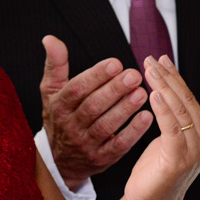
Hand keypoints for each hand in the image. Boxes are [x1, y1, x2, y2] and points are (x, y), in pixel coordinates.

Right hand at [39, 35, 152, 188]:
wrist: (60, 160)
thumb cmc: (61, 118)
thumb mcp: (52, 92)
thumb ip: (55, 65)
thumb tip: (51, 39)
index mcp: (58, 106)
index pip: (76, 89)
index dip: (95, 76)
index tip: (116, 63)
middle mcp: (70, 126)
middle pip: (93, 106)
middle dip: (115, 90)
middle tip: (135, 75)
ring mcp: (86, 144)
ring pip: (106, 125)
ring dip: (126, 109)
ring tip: (143, 93)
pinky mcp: (102, 159)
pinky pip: (119, 145)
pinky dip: (133, 132)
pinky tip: (148, 117)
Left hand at [123, 55, 199, 199]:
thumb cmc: (154, 173)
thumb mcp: (166, 142)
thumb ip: (173, 121)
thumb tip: (165, 92)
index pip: (190, 101)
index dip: (176, 78)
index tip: (162, 59)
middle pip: (187, 102)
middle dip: (169, 78)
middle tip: (152, 58)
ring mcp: (194, 152)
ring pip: (180, 112)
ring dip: (164, 88)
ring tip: (148, 69)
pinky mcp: (178, 160)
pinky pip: (171, 128)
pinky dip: (162, 109)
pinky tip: (152, 93)